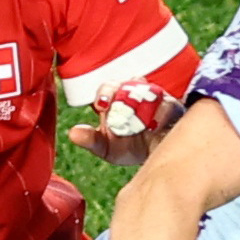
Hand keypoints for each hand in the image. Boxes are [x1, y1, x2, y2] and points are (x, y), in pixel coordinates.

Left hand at [64, 87, 185, 169]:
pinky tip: (153, 121)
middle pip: (119, 83)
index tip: (101, 105)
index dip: (102, 95)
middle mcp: (128, 95)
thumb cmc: (131, 149)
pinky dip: (156, 107)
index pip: (103, 92)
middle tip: (116, 106)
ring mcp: (147, 95)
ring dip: (135, 96)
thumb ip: (92, 141)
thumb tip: (73, 133)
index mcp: (111, 105)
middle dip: (116, 92)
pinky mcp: (167, 101)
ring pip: (138, 84)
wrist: (160, 155)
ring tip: (136, 118)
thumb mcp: (109, 149)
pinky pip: (162, 98)